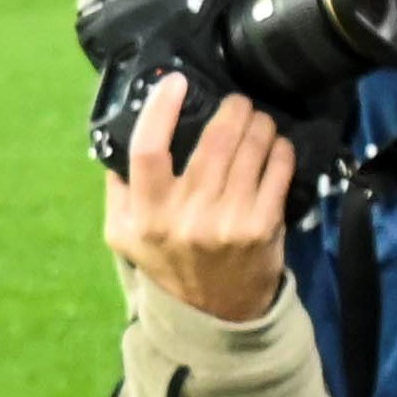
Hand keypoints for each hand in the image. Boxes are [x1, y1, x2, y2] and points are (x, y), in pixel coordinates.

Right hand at [105, 75, 293, 323]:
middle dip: (232, 110)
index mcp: (146, 215)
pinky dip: (281, 150)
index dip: (161, 110)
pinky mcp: (263, 227)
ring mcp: (227, 222)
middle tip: (237, 101)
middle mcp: (185, 218)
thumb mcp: (124, 236)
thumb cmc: (168, 263)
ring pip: (250, 150)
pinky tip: (277, 145)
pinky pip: (278, 171)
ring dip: (259, 124)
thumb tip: (114, 140)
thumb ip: (118, 191)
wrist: (215, 313)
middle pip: (213, 142)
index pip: (148, 151)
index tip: (176, 82)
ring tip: (258, 119)